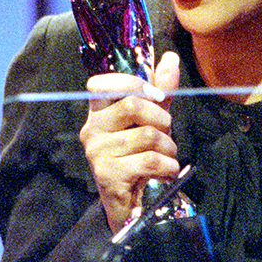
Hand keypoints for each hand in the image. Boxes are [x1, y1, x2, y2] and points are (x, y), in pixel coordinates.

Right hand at [79, 51, 180, 234]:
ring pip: (147, 135)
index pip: (99, 83)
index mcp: (98, 113)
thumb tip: (169, 57)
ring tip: (165, 157)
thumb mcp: (153, 119)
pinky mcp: (108, 175)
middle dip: (161, 119)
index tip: (156, 96)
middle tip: (166, 133)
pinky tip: (164, 172)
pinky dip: (168, 166)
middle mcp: (92, 131)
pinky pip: (150, 160)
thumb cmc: (142, 156)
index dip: (131, 83)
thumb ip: (160, 90)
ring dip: (168, 147)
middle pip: (132, 105)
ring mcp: (97, 154)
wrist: (138, 204)